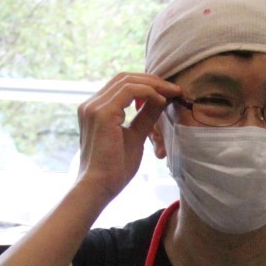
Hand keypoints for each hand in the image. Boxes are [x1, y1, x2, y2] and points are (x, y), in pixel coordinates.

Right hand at [75, 71, 181, 200]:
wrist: (98, 187)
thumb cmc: (113, 170)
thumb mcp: (135, 137)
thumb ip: (145, 118)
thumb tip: (160, 101)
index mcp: (95, 110)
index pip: (121, 85)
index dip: (146, 84)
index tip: (168, 92)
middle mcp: (91, 104)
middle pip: (124, 78)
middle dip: (152, 81)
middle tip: (174, 88)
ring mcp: (94, 107)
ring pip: (127, 80)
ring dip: (153, 85)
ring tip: (172, 93)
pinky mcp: (102, 113)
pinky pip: (130, 91)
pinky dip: (148, 92)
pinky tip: (162, 101)